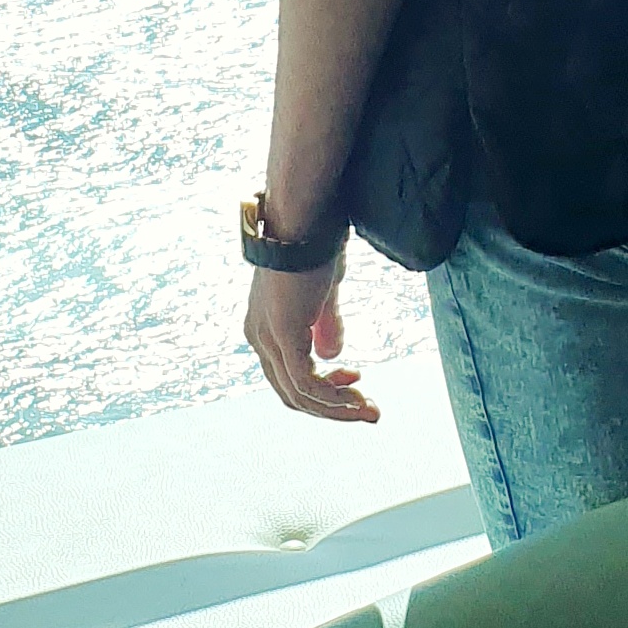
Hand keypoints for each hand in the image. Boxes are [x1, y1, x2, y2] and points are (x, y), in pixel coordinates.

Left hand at [244, 252, 378, 422]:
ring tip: (369, 409)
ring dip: (337, 408)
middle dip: (332, 408)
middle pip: (291, 393)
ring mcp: (267, 338)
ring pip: (300, 395)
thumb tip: (330, 357)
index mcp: (264, 326)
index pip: (288, 376)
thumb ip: (324, 323)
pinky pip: (306, 383)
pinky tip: (357, 396)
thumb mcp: (323, 292)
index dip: (323, 391)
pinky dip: (333, 397)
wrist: (306, 218)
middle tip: (368, 409)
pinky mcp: (282, 335)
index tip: (356, 380)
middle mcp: (258, 336)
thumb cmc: (315, 244)